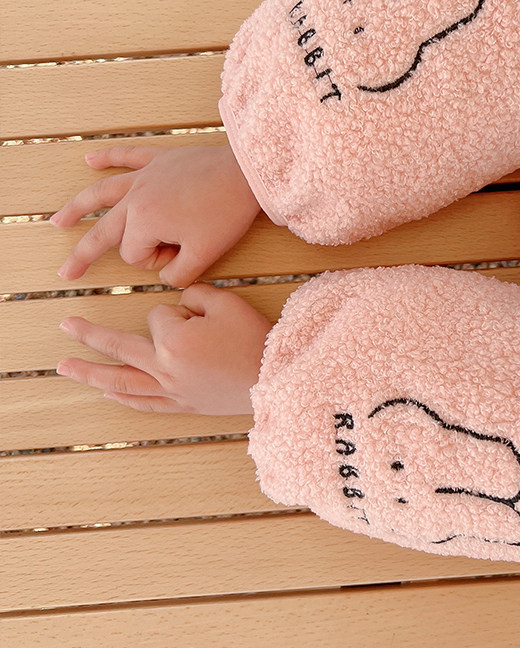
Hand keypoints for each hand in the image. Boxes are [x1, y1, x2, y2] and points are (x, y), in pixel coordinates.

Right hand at [50, 144, 260, 286]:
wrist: (247, 174)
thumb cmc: (227, 213)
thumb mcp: (205, 256)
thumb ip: (179, 274)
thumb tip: (166, 275)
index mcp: (145, 222)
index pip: (135, 255)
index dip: (156, 261)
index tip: (183, 253)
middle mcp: (136, 197)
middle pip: (104, 230)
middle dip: (84, 254)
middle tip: (66, 272)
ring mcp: (146, 175)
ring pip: (102, 192)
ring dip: (78, 207)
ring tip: (59, 222)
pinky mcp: (160, 159)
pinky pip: (127, 156)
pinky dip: (107, 157)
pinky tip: (89, 159)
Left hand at [56, 283, 271, 414]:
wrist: (274, 379)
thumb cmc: (254, 340)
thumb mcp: (229, 303)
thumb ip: (197, 295)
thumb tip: (181, 304)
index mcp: (174, 340)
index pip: (159, 315)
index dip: (181, 311)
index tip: (203, 318)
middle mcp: (165, 368)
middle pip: (120, 347)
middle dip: (90, 335)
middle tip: (66, 326)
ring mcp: (171, 390)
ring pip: (121, 381)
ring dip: (90, 373)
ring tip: (64, 367)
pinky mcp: (181, 405)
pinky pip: (144, 403)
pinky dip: (123, 398)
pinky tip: (107, 393)